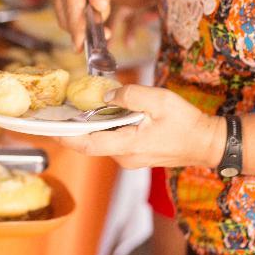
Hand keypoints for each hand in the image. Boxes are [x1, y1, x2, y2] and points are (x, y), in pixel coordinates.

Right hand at [50, 0, 146, 50]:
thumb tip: (98, 6)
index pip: (72, 9)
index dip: (78, 29)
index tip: (84, 46)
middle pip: (65, 16)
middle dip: (82, 31)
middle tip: (107, 36)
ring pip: (63, 18)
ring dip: (80, 28)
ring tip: (105, 29)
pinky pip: (65, 15)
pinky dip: (77, 23)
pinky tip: (93, 24)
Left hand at [56, 85, 225, 168]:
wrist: (206, 143)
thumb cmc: (186, 122)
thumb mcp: (160, 100)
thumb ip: (131, 95)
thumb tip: (106, 95)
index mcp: (128, 145)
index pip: (87, 144)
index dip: (65, 137)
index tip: (48, 128)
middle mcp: (125, 157)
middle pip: (90, 143)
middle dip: (71, 129)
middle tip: (56, 112)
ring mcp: (129, 158)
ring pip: (100, 142)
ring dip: (87, 128)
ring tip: (74, 109)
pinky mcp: (134, 154)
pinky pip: (111, 142)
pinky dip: (102, 129)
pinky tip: (99, 114)